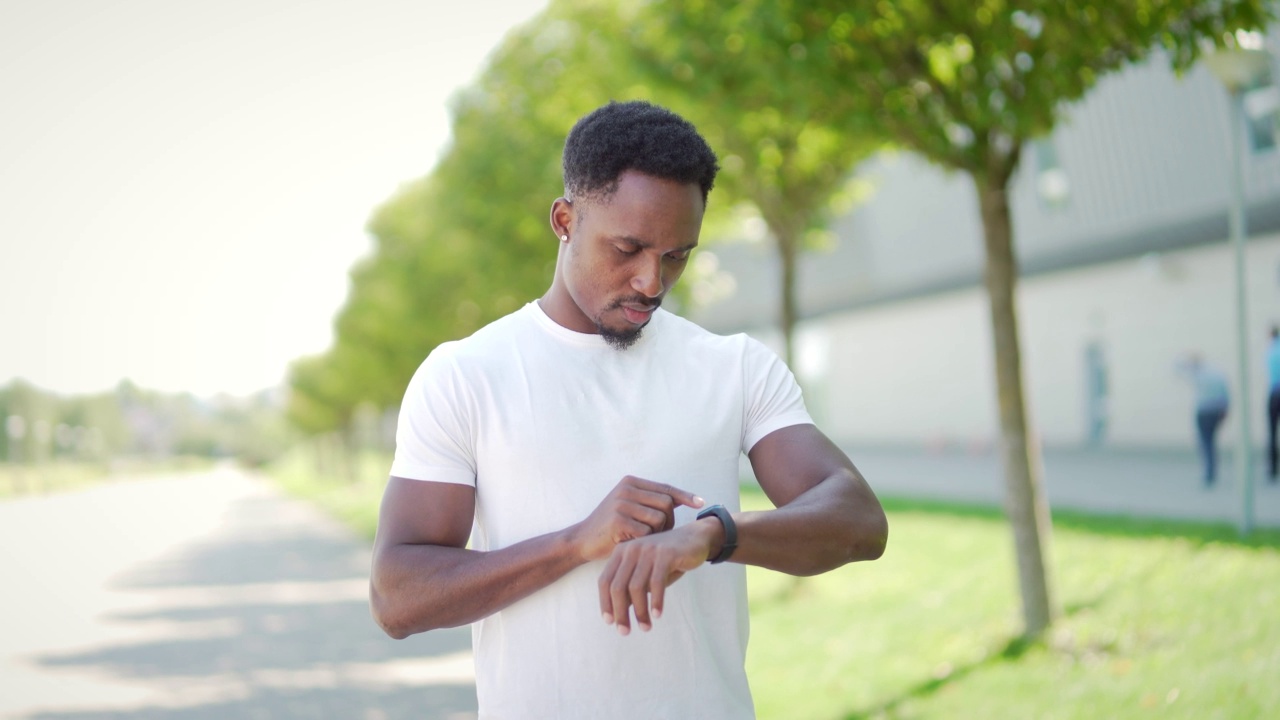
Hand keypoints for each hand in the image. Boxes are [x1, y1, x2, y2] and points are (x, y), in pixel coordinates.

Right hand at [569, 475, 703, 562]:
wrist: (582, 540)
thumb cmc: (611, 526)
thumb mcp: (630, 507)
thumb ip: (651, 501)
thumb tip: (682, 499)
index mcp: (631, 482)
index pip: (666, 488)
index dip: (685, 496)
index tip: (700, 502)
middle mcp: (627, 488)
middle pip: (667, 503)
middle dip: (669, 521)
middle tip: (659, 534)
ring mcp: (621, 503)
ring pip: (659, 519)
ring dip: (657, 533)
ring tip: (644, 539)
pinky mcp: (618, 520)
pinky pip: (647, 532)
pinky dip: (644, 541)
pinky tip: (633, 543)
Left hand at [597, 517, 722, 634]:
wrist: (695, 539)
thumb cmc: (667, 561)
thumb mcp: (645, 573)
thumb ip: (631, 588)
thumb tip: (618, 614)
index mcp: (621, 552)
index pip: (605, 581)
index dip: (605, 603)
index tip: (609, 622)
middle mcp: (631, 549)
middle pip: (618, 586)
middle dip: (620, 612)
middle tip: (625, 632)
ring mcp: (648, 550)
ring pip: (636, 587)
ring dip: (640, 611)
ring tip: (645, 627)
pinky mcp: (665, 554)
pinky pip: (656, 582)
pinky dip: (656, 601)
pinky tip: (657, 614)